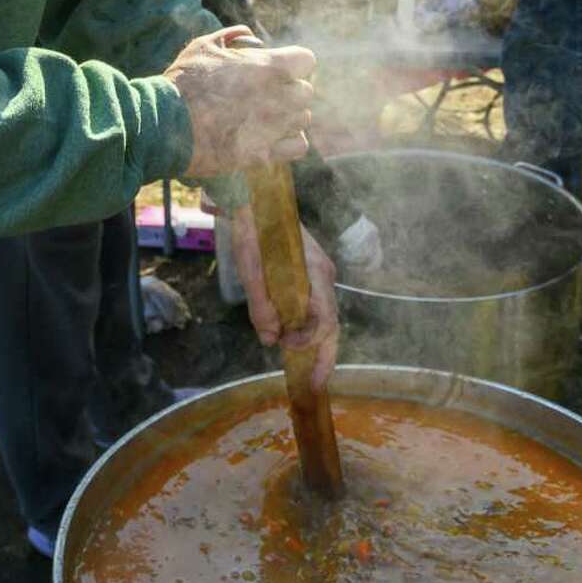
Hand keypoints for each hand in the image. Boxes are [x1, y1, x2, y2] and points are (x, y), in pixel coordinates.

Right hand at [166, 26, 317, 177]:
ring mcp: (274, 127)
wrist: (165, 124)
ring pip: (302, 119)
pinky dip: (290, 142)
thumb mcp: (204, 46)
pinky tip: (272, 137)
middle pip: (306, 92)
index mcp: (269, 67)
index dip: (294, 63)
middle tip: (266, 94)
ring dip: (288, 116)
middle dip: (289, 91)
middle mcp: (279, 97)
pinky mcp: (264, 153)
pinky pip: (298, 146)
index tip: (279, 68)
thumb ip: (232, 37)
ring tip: (264, 116)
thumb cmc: (183, 82)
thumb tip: (248, 35)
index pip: (307, 60)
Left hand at [231, 214, 339, 390]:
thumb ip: (261, 307)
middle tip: (315, 385)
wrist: (253, 197)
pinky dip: (306, 325)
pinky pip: (313, 304)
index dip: (316, 348)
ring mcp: (318, 272)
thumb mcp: (250, 271)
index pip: (326, 321)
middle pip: (330, 323)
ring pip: (323, 314)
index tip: (301, 367)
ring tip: (301, 367)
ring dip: (312, 341)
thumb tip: (271, 340)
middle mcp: (324, 275)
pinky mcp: (309, 271)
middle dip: (324, 355)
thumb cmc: (252, 231)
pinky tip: (292, 337)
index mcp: (315, 274)